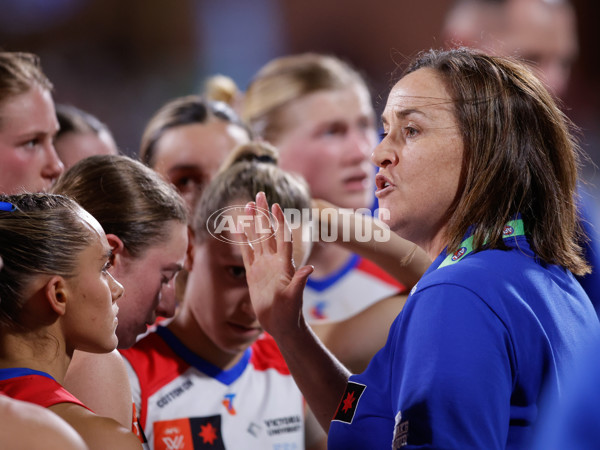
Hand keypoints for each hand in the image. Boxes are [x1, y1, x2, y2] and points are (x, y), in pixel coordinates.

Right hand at [241, 192, 313, 337]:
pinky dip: (242, 240)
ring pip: (256, 238)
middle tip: (259, 194)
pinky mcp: (253, 273)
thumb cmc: (290, 312)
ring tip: (248, 205)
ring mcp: (263, 265)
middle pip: (267, 232)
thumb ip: (299, 283)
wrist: (281, 324)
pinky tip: (238, 227)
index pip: (282, 238)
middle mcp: (273, 261)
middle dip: (264, 213)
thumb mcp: (295, 298)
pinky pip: (246, 252)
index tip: (275, 206)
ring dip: (253, 222)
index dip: (279, 222)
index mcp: (284, 264)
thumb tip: (309, 269)